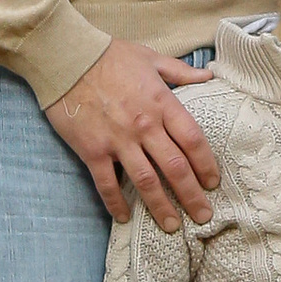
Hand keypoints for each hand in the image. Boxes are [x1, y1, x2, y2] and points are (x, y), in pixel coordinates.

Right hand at [43, 38, 219, 227]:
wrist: (67, 57)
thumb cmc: (109, 55)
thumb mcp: (150, 58)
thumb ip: (180, 71)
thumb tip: (208, 77)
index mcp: (162, 103)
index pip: (193, 141)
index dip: (206, 165)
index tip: (213, 182)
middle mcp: (144, 126)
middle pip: (175, 168)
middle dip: (192, 195)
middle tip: (203, 216)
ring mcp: (118, 140)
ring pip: (146, 181)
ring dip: (161, 206)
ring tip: (173, 226)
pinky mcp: (93, 150)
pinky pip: (107, 184)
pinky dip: (116, 203)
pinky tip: (125, 217)